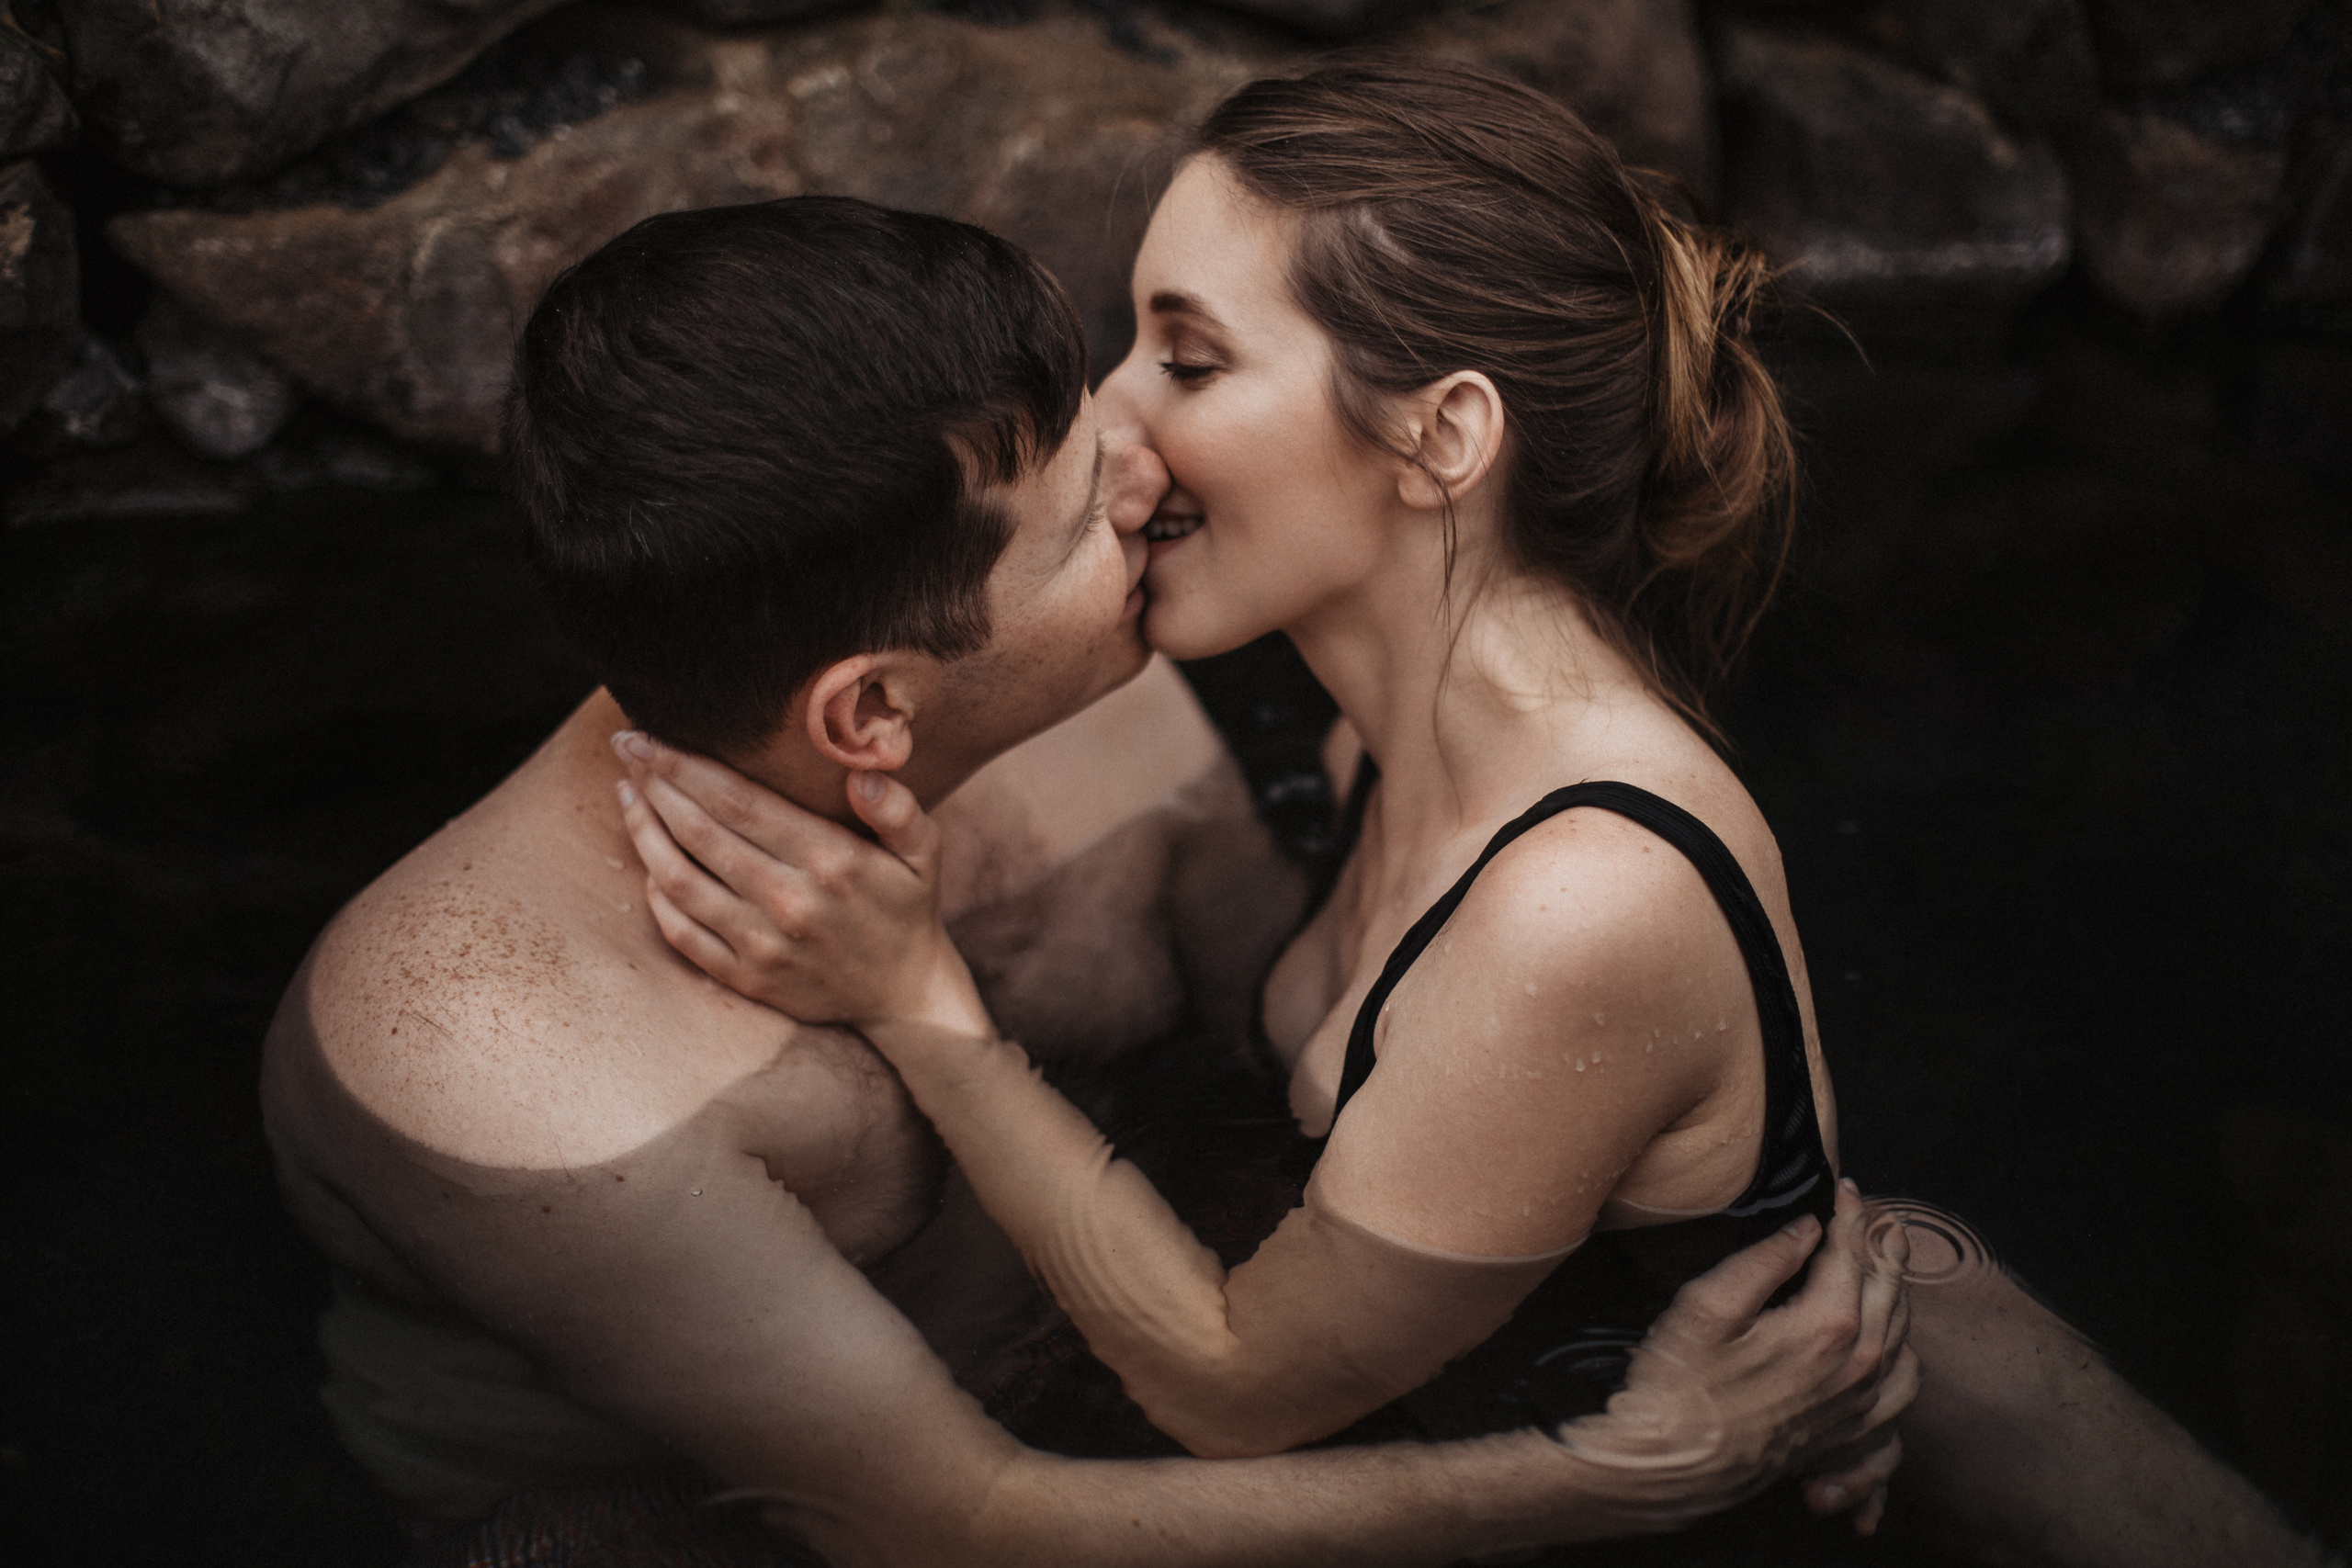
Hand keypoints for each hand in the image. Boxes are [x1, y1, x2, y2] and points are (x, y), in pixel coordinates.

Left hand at [611, 732, 989, 1034]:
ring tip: (626, 794)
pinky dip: (655, 894)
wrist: (903, 996)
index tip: (650, 734)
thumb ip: (900, 809)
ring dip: (643, 832)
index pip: (738, 800)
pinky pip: (681, 932)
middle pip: (699, 831)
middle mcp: (788, 901)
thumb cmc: (906, 907)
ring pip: (678, 879)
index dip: (685, 764)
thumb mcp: (924, 852)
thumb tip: (863, 775)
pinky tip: (647, 861)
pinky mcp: (745, 978)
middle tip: (626, 747)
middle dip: (654, 783)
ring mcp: (761, 945)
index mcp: (829, 860)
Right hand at [1555, 1180, 1917, 1535]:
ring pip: (1903, 1331)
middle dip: (1883, 1242)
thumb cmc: (1680, 1384)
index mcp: (1825, 1325)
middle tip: (1877, 1213)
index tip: (1845, 1188)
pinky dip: (1906, 1352)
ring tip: (1887, 1262)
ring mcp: (1858, 1400)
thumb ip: (1763, 1261)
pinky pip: (1903, 1387)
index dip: (1849, 1214)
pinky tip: (1893, 1340)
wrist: (1676, 1464)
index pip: (1850, 1252)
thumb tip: (1806, 1229)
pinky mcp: (1850, 1429)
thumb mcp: (1707, 1306)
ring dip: (1899, 1289)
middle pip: (1888, 1287)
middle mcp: (1856, 1363)